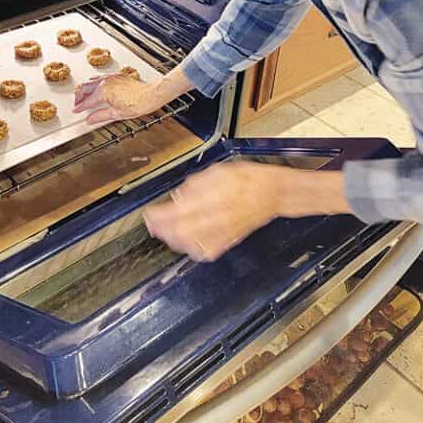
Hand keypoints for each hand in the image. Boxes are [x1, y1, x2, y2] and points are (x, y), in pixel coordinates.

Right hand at [74, 63, 194, 125]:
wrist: (151, 94)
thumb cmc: (138, 103)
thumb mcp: (117, 114)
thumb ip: (100, 116)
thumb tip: (90, 119)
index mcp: (104, 91)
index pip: (88, 101)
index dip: (81, 107)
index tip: (77, 111)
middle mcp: (106, 82)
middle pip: (86, 88)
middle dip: (80, 96)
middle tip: (77, 104)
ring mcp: (111, 77)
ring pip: (92, 81)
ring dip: (86, 88)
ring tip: (83, 95)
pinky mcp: (117, 76)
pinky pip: (100, 77)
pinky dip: (94, 82)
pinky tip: (96, 86)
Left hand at [144, 161, 280, 261]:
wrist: (272, 192)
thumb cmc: (247, 179)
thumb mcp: (216, 172)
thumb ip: (194, 185)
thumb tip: (178, 197)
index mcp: (211, 198)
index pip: (177, 212)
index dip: (158, 215)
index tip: (149, 213)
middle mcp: (216, 218)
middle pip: (180, 232)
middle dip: (161, 230)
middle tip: (152, 224)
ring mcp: (222, 232)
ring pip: (191, 244)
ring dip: (173, 240)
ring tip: (164, 233)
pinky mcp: (229, 240)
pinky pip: (206, 251)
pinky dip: (191, 249)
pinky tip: (185, 243)